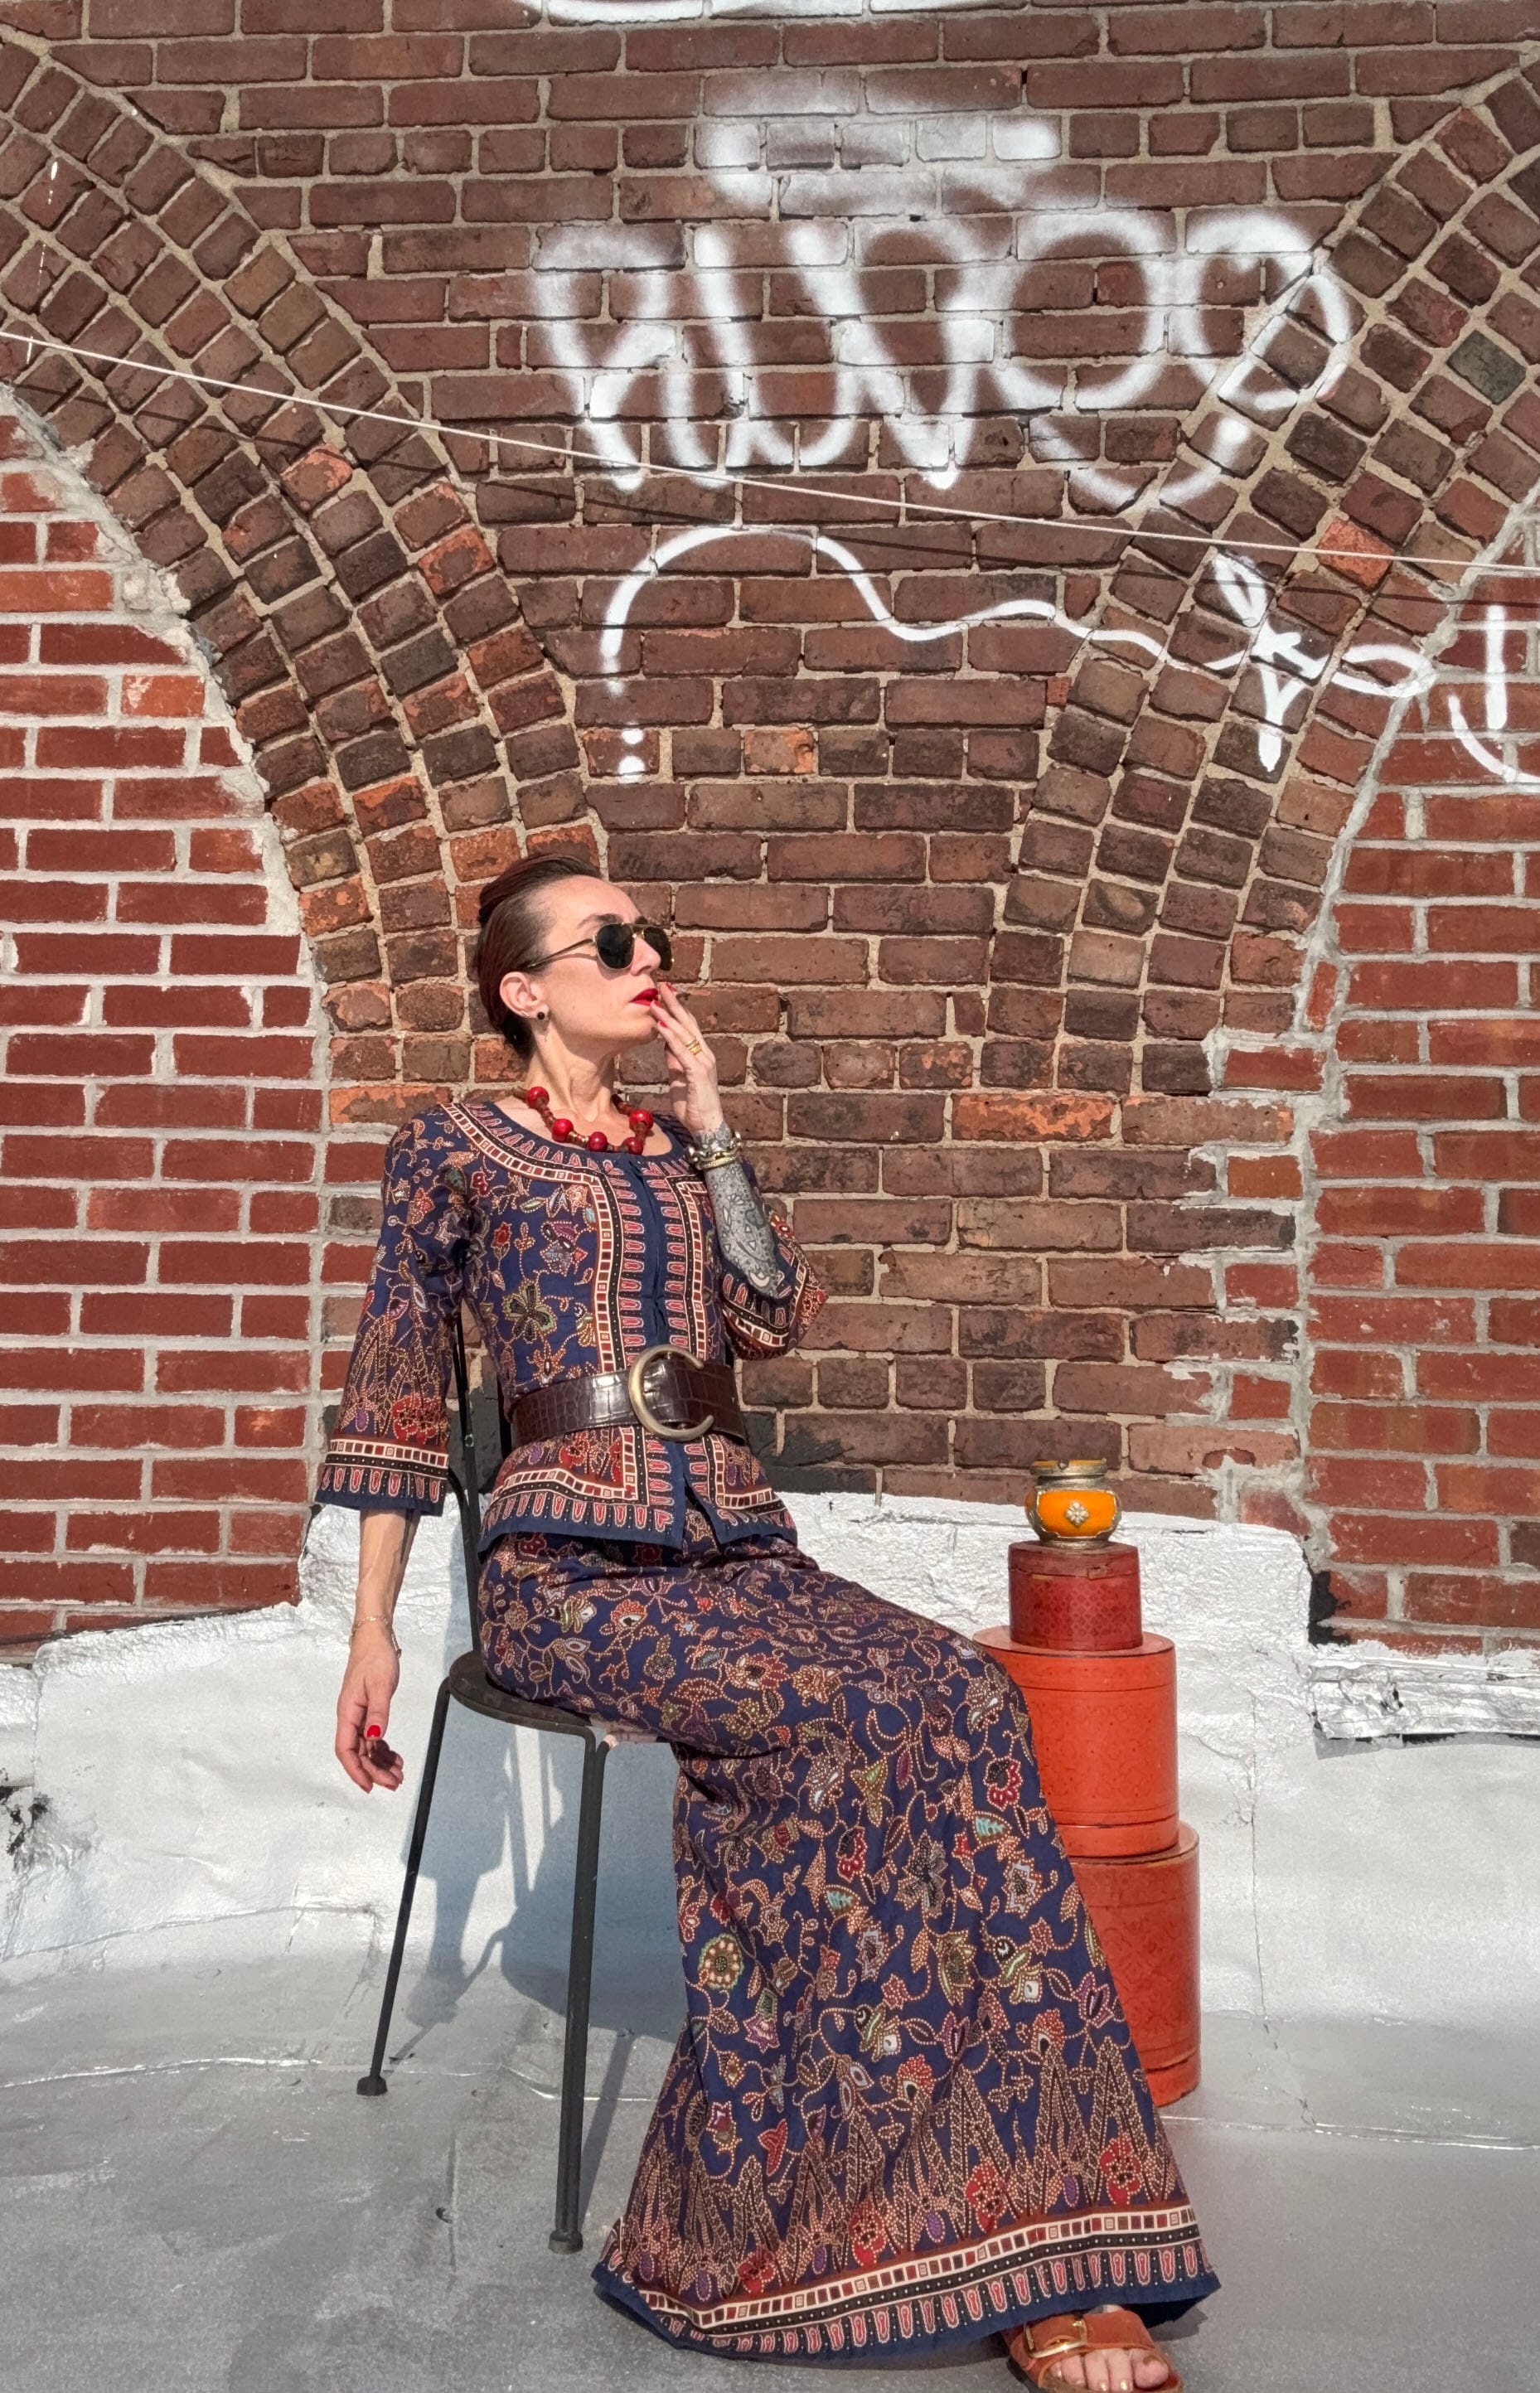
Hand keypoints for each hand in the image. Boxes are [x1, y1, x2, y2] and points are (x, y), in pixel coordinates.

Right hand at [335, 1626, 403, 1793]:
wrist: (375, 1640)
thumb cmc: (376, 1659)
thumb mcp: (380, 1684)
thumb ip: (378, 1712)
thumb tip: (374, 1738)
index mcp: (347, 1712)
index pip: (345, 1749)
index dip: (355, 1770)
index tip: (369, 1786)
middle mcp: (350, 1718)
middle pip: (358, 1753)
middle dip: (374, 1771)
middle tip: (395, 1783)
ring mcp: (359, 1717)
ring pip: (366, 1748)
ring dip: (380, 1763)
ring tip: (399, 1774)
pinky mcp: (368, 1713)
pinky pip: (373, 1739)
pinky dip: (383, 1751)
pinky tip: (396, 1758)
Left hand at [649, 981, 724, 1140]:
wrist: (707, 1126)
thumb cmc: (693, 1105)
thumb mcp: (680, 1078)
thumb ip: (675, 1061)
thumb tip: (666, 1045)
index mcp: (701, 1055)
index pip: (689, 1026)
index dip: (678, 1008)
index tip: (665, 993)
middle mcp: (705, 1054)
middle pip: (688, 1023)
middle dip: (674, 1003)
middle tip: (662, 985)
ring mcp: (703, 1063)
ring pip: (684, 1034)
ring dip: (668, 1016)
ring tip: (655, 1001)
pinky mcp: (698, 1073)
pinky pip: (682, 1051)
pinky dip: (670, 1037)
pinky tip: (660, 1026)